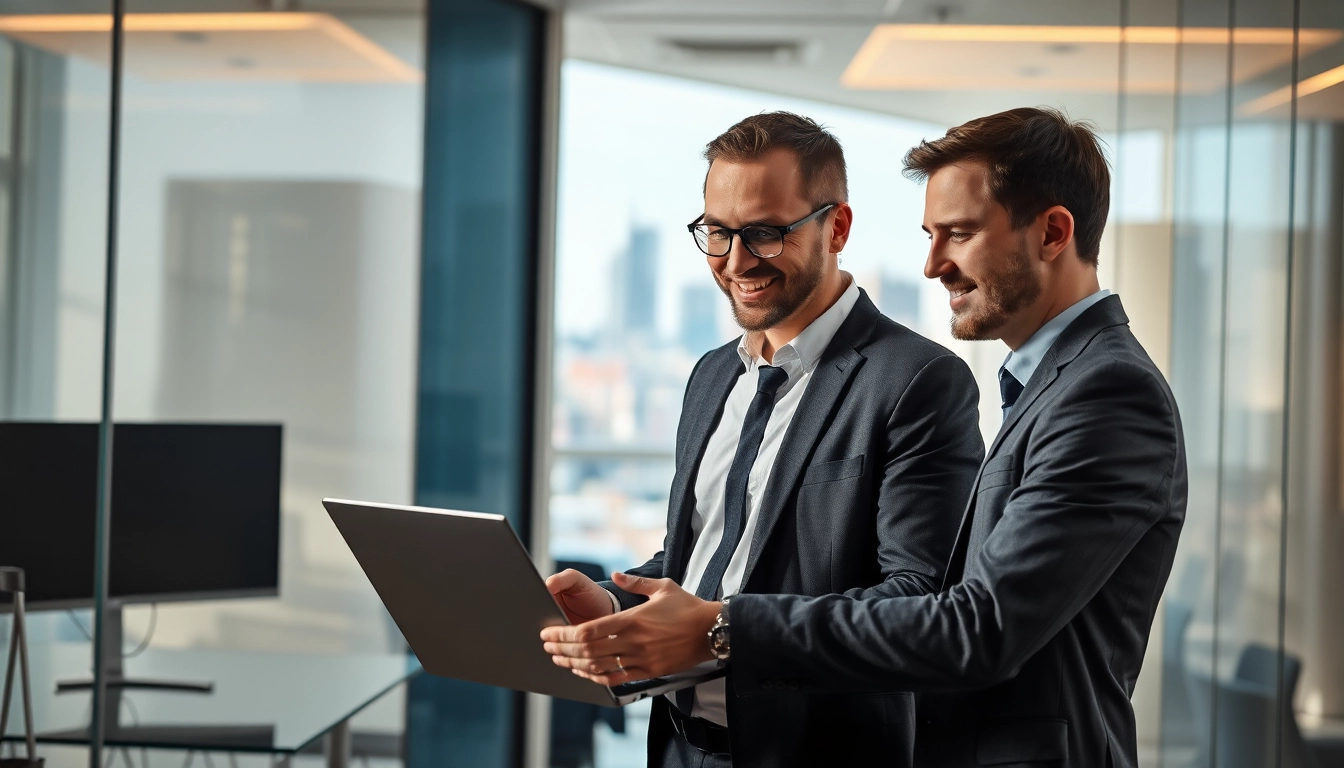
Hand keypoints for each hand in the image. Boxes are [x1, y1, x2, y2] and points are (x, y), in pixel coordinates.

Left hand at [539, 572, 720, 685]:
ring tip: (560, 660)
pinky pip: (617, 679)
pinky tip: (586, 673)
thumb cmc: (688, 607)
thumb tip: (616, 575)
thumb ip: (635, 582)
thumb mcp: (662, 587)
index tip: (549, 633)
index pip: (589, 631)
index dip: (564, 634)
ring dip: (575, 665)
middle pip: (588, 652)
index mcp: (633, 619)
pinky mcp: (650, 672)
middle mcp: (634, 642)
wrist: (713, 630)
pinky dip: (597, 677)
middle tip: (547, 647)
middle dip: (562, 650)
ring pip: (599, 668)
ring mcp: (642, 659)